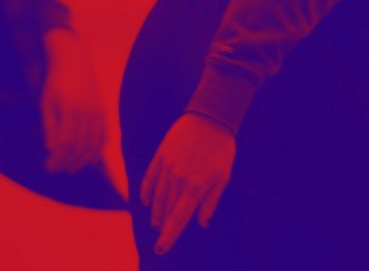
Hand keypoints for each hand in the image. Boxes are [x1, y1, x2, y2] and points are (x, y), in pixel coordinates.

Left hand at [39, 29, 106, 173]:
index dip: (58, 159)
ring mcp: (98, 112)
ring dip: (84, 160)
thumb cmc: (56, 83)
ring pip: (94, 144)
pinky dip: (98, 149)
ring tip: (72, 168)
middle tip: (58, 170)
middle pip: (81, 147)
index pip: (66, 144)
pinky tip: (91, 159)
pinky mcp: (104, 111)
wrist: (75, 61)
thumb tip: (51, 149)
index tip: (48, 168)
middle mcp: (88, 113)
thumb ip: (50, 127)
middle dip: (69, 162)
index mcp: (71, 111)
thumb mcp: (47, 103)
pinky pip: (104, 135)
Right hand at [139, 113, 235, 255]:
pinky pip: (149, 180)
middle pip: (165, 211)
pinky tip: (145, 202)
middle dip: (164, 226)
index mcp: (195, 187)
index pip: (178, 219)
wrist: (210, 117)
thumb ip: (211, 202)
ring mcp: (166, 167)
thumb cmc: (221, 150)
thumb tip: (201, 224)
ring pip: (156, 197)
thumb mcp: (223, 177)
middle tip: (163, 236)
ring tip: (156, 223)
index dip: (169, 237)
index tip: (161, 250)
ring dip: (155, 213)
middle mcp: (178, 179)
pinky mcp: (160, 156)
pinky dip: (146, 193)